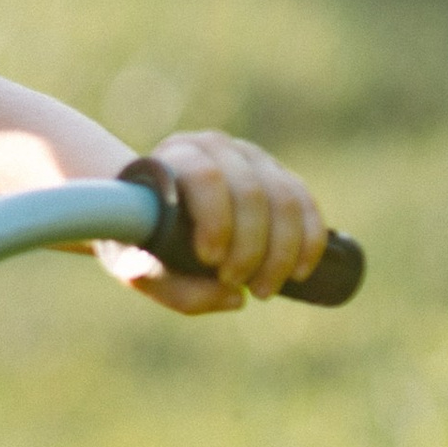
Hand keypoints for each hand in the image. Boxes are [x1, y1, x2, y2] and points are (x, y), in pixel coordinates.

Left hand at [125, 130, 327, 312]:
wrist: (151, 211)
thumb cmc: (140, 239)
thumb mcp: (138, 268)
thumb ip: (174, 288)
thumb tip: (236, 298)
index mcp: (176, 157)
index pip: (206, 176)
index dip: (216, 219)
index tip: (211, 260)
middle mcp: (217, 147)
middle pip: (251, 192)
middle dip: (251, 246)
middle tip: (236, 283)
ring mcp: (253, 158)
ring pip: (285, 199)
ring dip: (281, 252)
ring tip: (263, 290)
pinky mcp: (279, 176)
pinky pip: (306, 205)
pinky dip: (308, 241)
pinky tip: (299, 273)